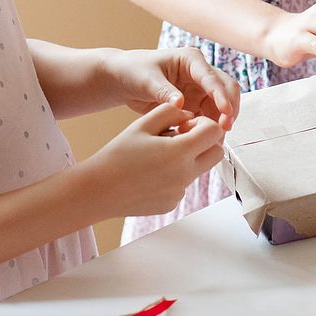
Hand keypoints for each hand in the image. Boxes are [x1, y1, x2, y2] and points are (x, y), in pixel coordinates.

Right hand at [86, 103, 225, 215]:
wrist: (98, 190)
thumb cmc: (117, 155)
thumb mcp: (143, 124)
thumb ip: (171, 112)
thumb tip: (189, 115)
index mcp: (180, 152)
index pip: (215, 132)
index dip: (204, 124)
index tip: (185, 126)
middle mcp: (185, 174)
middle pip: (217, 154)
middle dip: (205, 142)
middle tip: (182, 138)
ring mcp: (179, 192)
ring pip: (199, 169)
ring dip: (188, 159)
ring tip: (157, 155)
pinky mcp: (171, 203)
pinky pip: (182, 185)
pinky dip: (173, 176)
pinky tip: (149, 174)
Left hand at [104, 48, 239, 129]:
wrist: (124, 79)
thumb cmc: (134, 71)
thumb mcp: (146, 80)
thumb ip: (164, 91)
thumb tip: (180, 103)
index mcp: (191, 60)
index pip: (212, 78)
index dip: (221, 96)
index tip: (226, 113)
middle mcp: (200, 73)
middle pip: (227, 88)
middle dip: (229, 108)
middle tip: (224, 129)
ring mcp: (199, 89)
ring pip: (221, 105)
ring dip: (221, 120)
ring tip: (214, 139)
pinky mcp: (195, 104)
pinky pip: (209, 116)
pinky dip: (209, 127)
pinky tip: (204, 139)